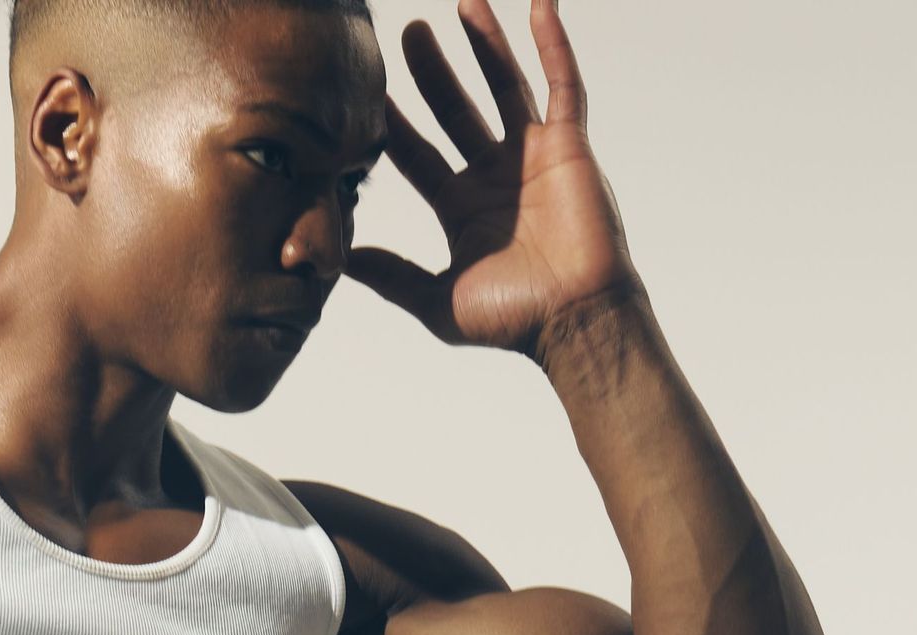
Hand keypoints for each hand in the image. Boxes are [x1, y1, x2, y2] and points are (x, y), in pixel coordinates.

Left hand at [348, 0, 639, 360]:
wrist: (575, 321)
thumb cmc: (513, 321)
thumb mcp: (437, 302)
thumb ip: (392, 278)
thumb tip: (342, 259)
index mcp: (461, 209)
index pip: (418, 155)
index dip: (394, 126)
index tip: (369, 94)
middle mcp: (494, 176)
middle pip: (456, 110)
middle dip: (432, 72)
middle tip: (409, 33)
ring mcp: (533, 155)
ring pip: (504, 85)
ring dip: (484, 44)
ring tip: (463, 3)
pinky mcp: (569, 145)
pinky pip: (563, 83)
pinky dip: (553, 43)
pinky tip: (538, 5)